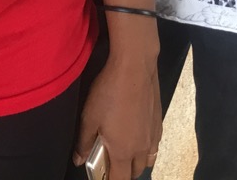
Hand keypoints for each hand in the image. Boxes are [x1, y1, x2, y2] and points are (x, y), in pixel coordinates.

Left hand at [74, 49, 162, 178]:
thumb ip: (83, 142)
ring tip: (124, 153)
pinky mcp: (158, 122)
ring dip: (136, 162)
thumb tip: (78, 159)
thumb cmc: (109, 92)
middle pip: (135, 173)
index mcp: (123, 151)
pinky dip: (146, 149)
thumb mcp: (89, 117)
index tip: (102, 176)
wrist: (134, 67)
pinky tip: (137, 137)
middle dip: (123, 173)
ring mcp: (153, 135)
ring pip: (147, 160)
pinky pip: (154, 145)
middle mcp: (141, 148)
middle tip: (109, 163)